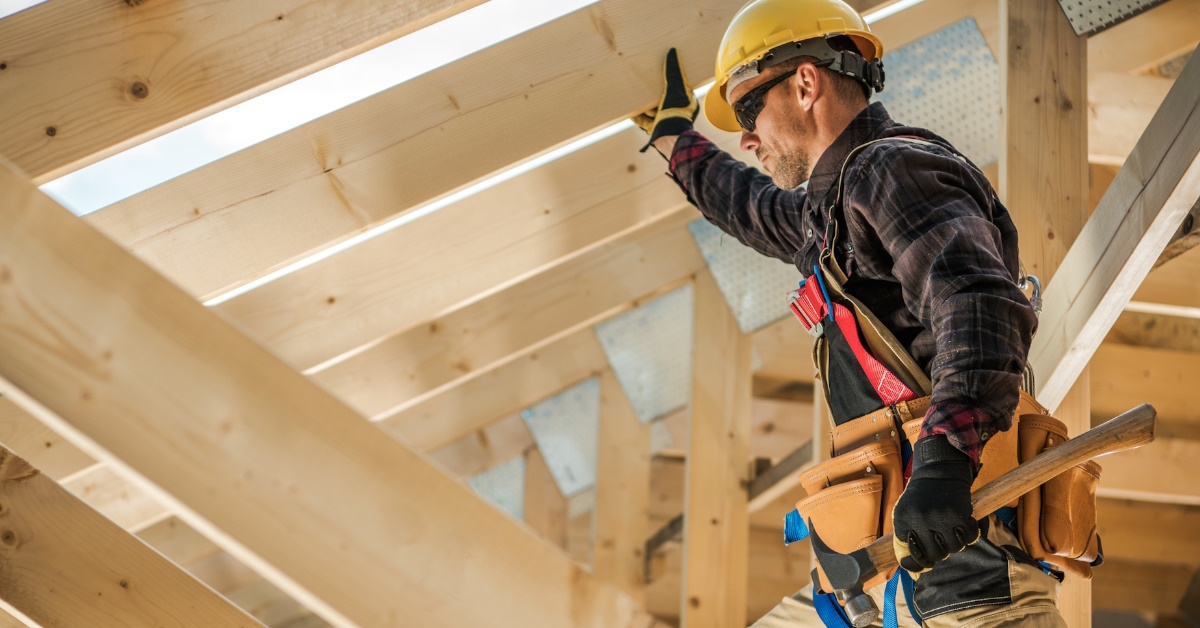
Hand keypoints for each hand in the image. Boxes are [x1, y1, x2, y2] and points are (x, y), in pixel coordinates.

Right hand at [631, 48, 697, 152]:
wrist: (670, 138)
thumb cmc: (677, 112)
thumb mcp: (676, 87)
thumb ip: (673, 71)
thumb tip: (672, 51)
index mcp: (686, 101)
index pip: (677, 86)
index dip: (668, 78)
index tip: (659, 70)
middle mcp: (676, 111)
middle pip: (661, 97)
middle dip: (652, 91)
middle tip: (643, 80)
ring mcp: (665, 121)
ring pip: (651, 109)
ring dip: (643, 103)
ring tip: (633, 93)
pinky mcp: (654, 129)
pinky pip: (643, 120)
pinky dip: (636, 114)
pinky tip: (628, 109)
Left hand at [892, 435, 980, 572]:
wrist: (939, 470)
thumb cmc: (922, 496)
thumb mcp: (906, 513)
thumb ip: (908, 539)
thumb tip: (915, 572)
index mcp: (903, 521)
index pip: (911, 555)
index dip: (919, 561)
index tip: (925, 560)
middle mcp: (920, 521)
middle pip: (935, 556)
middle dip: (940, 552)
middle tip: (942, 540)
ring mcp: (940, 518)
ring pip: (954, 549)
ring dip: (956, 543)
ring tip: (952, 529)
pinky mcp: (959, 515)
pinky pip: (969, 538)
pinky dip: (970, 534)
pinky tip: (964, 524)